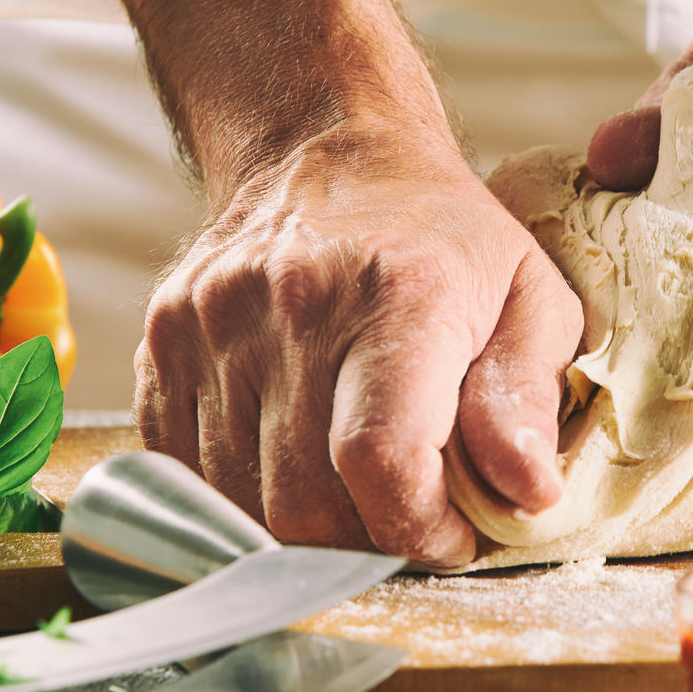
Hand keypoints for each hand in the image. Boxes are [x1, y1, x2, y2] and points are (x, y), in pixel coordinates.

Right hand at [89, 0, 576, 563]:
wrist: (328, 152)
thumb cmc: (445, 239)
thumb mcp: (531, 297)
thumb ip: (527, 400)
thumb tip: (529, 494)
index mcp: (400, 292)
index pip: (381, 459)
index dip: (419, 531)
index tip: (451, 536)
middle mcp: (293, 303)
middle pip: (306, 500)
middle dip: (366, 539)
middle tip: (407, 514)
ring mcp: (211, 321)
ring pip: (242, 501)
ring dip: (305, 527)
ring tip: (354, 487)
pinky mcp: (161, 340)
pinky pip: (188, 471)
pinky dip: (242, 497)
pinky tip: (292, 462)